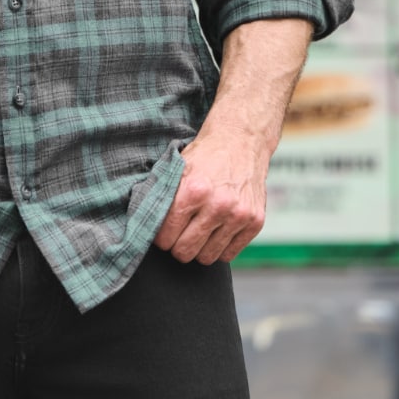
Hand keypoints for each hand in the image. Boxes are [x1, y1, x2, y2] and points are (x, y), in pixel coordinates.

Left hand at [152, 129, 267, 265]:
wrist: (241, 141)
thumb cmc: (205, 156)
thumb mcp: (178, 168)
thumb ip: (163, 195)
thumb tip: (143, 224)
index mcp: (193, 190)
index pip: (166, 235)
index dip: (160, 237)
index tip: (162, 233)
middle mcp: (217, 205)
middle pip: (185, 251)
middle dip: (177, 246)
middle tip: (178, 235)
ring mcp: (238, 215)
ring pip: (207, 257)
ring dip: (199, 248)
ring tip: (197, 231)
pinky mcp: (255, 222)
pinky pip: (229, 255)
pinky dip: (219, 247)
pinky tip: (215, 231)